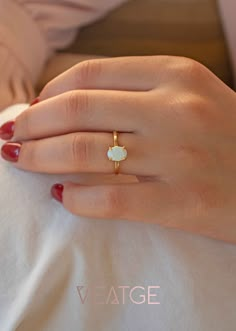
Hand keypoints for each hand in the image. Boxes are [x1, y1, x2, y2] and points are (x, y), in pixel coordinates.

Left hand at [1, 56, 235, 242]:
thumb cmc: (225, 136)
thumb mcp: (188, 97)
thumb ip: (134, 95)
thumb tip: (70, 104)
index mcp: (177, 75)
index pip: (89, 76)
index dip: (49, 94)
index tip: (34, 110)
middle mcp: (176, 109)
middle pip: (77, 110)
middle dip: (32, 125)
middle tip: (12, 136)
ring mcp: (179, 156)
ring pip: (84, 153)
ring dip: (40, 157)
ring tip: (22, 160)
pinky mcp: (181, 202)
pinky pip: (110, 199)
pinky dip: (75, 199)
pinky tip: (62, 197)